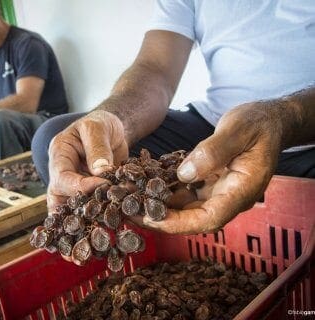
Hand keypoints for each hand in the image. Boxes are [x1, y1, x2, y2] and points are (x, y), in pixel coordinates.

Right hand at [47, 110, 128, 211]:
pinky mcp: (89, 194)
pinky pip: (90, 210)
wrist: (112, 130)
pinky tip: (117, 220)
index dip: (80, 186)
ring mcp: (74, 186)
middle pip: (59, 200)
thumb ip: (98, 147)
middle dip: (78, 210)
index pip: (62, 178)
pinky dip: (101, 217)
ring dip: (87, 218)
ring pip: (71, 210)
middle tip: (101, 214)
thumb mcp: (97, 128)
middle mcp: (63, 174)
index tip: (104, 184)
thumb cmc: (100, 124)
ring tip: (106, 223)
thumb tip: (101, 172)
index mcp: (59, 155)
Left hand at [129, 101, 282, 233]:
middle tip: (127, 210)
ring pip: (183, 207)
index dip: (177, 223)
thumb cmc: (258, 123)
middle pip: (190, 218)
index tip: (149, 219)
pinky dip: (163, 190)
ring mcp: (216, 191)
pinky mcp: (208, 183)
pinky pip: (183, 192)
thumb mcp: (238, 130)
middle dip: (158, 217)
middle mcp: (227, 198)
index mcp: (240, 191)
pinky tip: (143, 183)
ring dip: (157, 204)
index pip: (207, 219)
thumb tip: (184, 174)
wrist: (269, 120)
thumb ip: (213, 152)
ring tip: (128, 197)